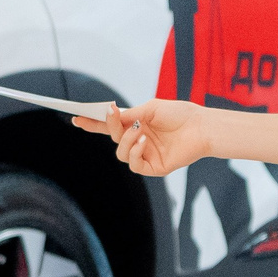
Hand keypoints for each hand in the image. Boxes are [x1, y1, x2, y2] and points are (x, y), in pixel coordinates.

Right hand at [76, 98, 212, 177]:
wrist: (201, 127)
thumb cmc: (179, 114)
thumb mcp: (149, 108)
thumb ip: (129, 115)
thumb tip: (110, 118)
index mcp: (136, 125)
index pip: (110, 126)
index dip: (93, 123)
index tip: (76, 118)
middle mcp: (138, 140)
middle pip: (113, 138)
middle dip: (107, 126)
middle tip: (108, 115)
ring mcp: (145, 154)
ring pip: (121, 153)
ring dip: (126, 140)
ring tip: (139, 130)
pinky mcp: (153, 167)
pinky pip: (134, 165)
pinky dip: (135, 152)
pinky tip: (144, 142)